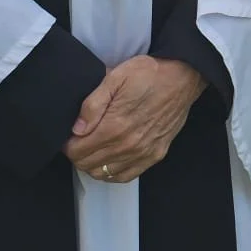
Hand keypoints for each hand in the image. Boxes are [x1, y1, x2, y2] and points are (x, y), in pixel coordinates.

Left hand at [65, 56, 204, 182]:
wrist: (182, 77)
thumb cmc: (150, 74)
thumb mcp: (115, 78)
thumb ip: (93, 104)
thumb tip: (77, 128)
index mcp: (115, 126)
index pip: (77, 150)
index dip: (68, 145)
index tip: (70, 136)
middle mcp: (128, 145)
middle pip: (87, 164)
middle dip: (77, 155)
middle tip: (78, 141)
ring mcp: (142, 153)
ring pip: (104, 174)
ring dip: (92, 164)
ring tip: (93, 148)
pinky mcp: (155, 155)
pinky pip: (125, 176)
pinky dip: (112, 172)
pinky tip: (110, 159)